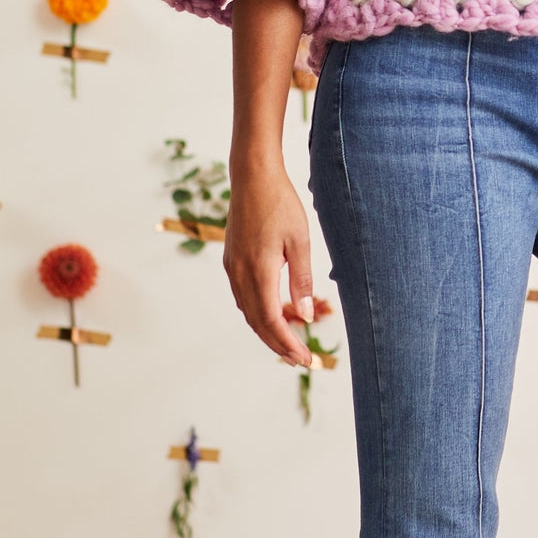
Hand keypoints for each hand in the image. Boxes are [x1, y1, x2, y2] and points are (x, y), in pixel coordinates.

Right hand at [223, 164, 316, 366]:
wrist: (253, 177)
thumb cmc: (280, 204)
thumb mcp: (299, 241)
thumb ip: (302, 280)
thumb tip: (306, 315)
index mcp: (258, 270)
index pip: (270, 320)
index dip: (287, 343)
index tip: (305, 358)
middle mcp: (240, 273)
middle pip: (257, 322)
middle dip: (279, 344)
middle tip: (301, 359)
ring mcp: (232, 267)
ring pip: (248, 311)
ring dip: (268, 330)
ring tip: (291, 341)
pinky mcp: (232, 260)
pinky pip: (243, 297)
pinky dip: (259, 312)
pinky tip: (275, 315)